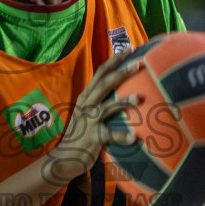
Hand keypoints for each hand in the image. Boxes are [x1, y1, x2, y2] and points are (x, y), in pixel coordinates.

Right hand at [43, 54, 142, 184]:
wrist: (65, 158)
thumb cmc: (84, 134)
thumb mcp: (90, 113)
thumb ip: (104, 101)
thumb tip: (127, 90)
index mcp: (87, 96)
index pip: (101, 72)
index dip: (115, 59)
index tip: (130, 48)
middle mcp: (86, 105)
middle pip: (104, 84)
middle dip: (121, 72)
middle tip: (139, 63)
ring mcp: (88, 121)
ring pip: (106, 107)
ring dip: (122, 101)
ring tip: (139, 98)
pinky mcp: (92, 137)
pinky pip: (108, 135)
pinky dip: (121, 136)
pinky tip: (134, 137)